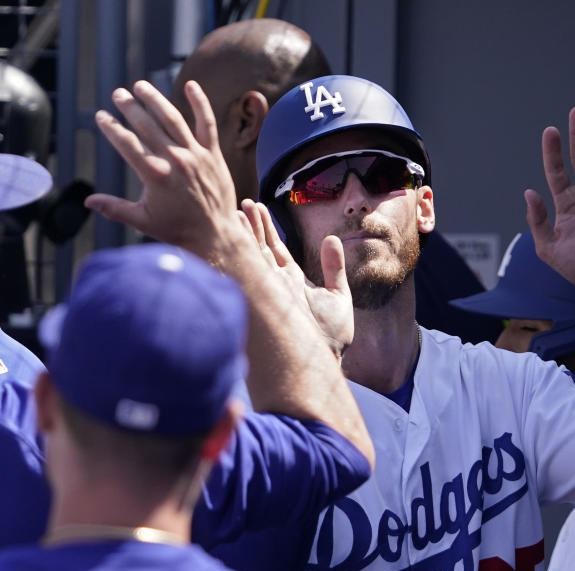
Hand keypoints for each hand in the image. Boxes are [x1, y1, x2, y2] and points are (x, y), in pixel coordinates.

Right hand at [84, 80, 237, 262]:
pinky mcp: (213, 155)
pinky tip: (191, 85)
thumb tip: (87, 201)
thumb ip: (115, 208)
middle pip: (146, 125)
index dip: (111, 127)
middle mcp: (174, 160)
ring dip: (155, 100)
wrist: (215, 235)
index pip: (126, 143)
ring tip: (141, 87)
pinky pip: (207, 123)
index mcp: (154, 175)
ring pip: (173, 119)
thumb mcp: (143, 221)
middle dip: (130, 107)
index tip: (101, 116)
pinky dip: (200, 103)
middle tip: (118, 94)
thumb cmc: (178, 230)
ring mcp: (195, 155)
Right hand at [241, 199, 353, 356]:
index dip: (266, 228)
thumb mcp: (338, 297)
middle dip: (251, 226)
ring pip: (253, 257)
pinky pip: (251, 271)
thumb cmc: (331, 338)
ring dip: (245, 234)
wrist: (323, 364)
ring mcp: (270, 291)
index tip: (257, 206)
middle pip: (260, 248)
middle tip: (243, 202)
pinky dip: (243, 253)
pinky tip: (235, 235)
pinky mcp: (266, 298)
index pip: (275, 249)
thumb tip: (332, 239)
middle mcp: (277, 284)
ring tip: (237, 210)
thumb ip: (335, 269)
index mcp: (292, 281)